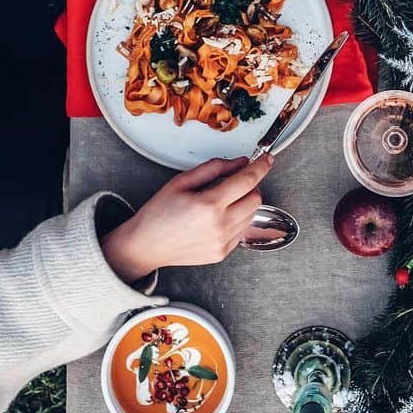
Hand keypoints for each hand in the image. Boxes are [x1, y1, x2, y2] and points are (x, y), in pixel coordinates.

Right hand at [102, 156, 271, 282]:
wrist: (145, 246)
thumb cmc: (159, 213)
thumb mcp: (182, 180)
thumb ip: (215, 168)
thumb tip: (240, 162)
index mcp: (209, 205)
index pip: (248, 181)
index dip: (261, 166)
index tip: (266, 159)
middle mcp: (219, 227)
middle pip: (255, 198)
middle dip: (251, 184)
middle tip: (238, 178)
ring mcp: (222, 243)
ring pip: (252, 215)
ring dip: (246, 201)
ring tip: (225, 197)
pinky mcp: (222, 253)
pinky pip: (242, 230)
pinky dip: (239, 218)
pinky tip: (221, 214)